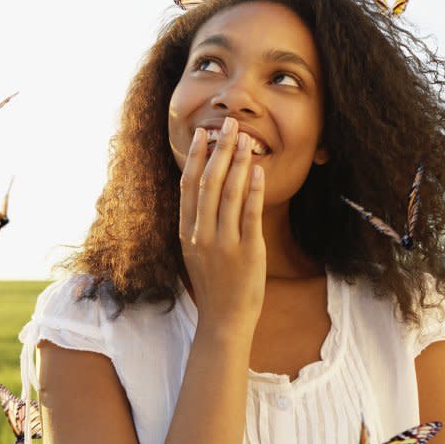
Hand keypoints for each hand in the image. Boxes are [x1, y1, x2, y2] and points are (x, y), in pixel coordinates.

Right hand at [179, 117, 266, 335]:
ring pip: (229, 193)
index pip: (189, 186)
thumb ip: (197, 220)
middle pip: (210, 182)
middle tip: (230, 124)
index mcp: (187, 231)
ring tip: (246, 139)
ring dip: (238, 162)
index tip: (202, 133)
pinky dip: (253, 190)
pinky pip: (250, 214)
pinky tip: (257, 170)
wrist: (224, 319)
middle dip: (220, 149)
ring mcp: (224, 243)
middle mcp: (201, 234)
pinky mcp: (248, 252)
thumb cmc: (212, 282)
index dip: (195, 157)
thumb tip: (204, 186)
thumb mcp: (195, 249)